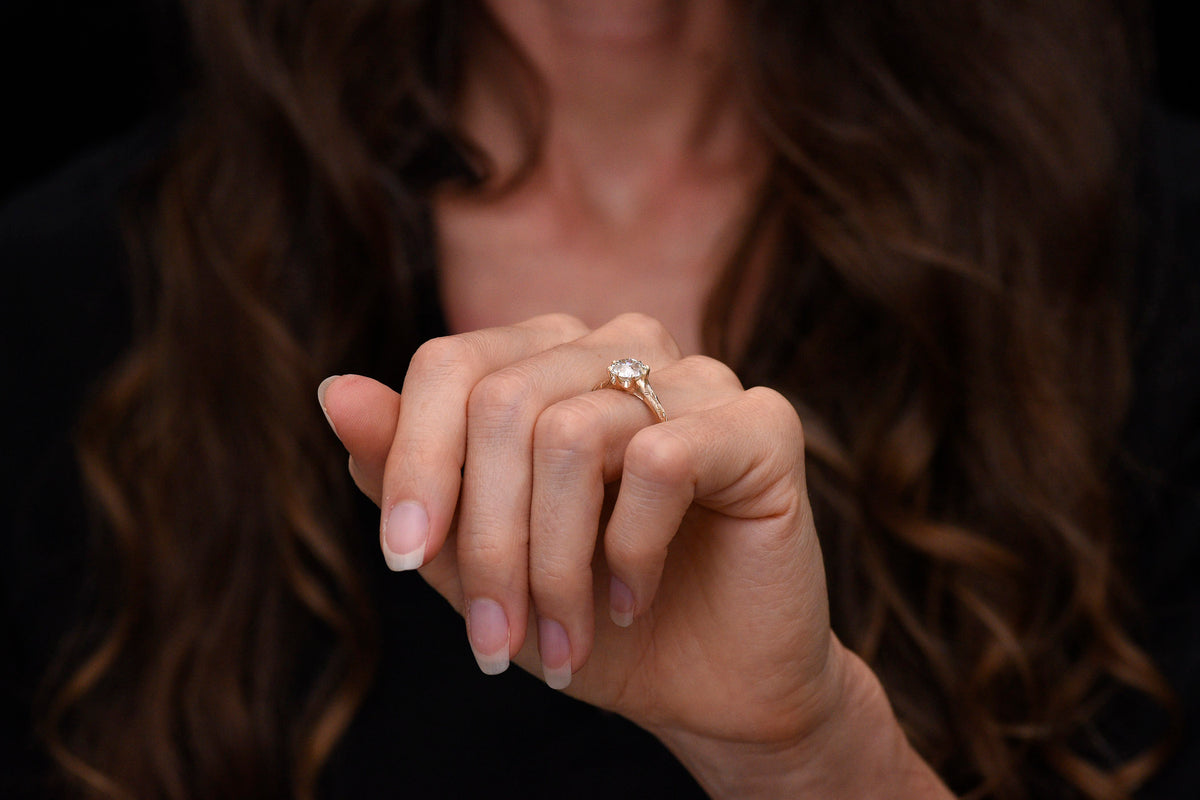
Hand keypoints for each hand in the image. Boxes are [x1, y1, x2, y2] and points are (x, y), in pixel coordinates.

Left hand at [320, 313, 949, 796]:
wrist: (710, 687)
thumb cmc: (587, 616)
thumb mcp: (476, 558)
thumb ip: (410, 474)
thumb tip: (333, 390)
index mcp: (549, 361)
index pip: (450, 364)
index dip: (415, 461)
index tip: (405, 562)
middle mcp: (621, 347)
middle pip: (503, 403)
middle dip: (486, 541)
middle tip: (493, 644)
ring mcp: (698, 375)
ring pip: (571, 433)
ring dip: (552, 566)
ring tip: (561, 640)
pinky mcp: (761, 422)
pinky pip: (660, 457)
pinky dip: (628, 551)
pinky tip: (630, 599)